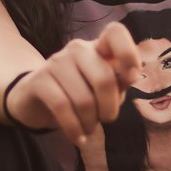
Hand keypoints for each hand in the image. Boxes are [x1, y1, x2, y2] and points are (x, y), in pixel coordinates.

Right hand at [5, 22, 140, 145]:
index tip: (133, 76)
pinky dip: (73, 128)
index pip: (115, 33)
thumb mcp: (103, 90)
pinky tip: (78, 138)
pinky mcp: (39, 80)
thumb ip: (119, 81)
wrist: (36, 101)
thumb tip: (134, 75)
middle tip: (105, 120)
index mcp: (98, 48)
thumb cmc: (78, 94)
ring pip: (83, 99)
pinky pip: (62, 107)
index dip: (128, 52)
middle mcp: (78, 49)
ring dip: (90, 123)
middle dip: (109, 109)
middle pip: (104, 79)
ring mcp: (56, 62)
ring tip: (88, 129)